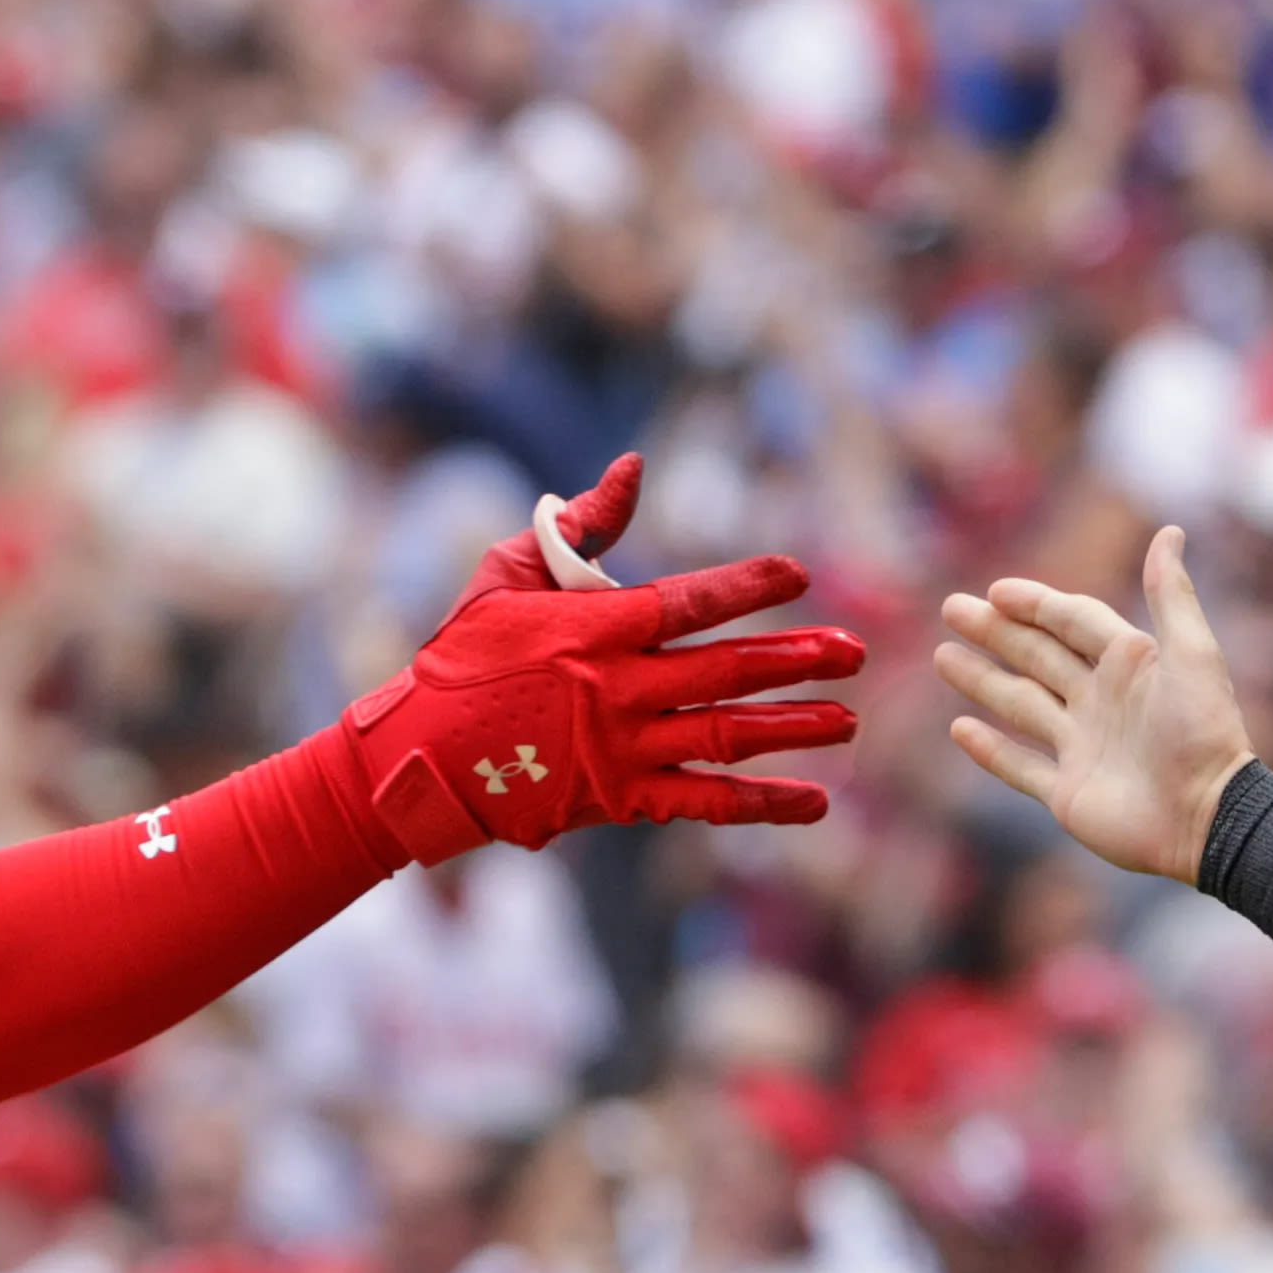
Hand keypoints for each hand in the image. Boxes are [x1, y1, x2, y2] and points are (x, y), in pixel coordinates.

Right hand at [336, 454, 866, 862]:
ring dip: (792, 729)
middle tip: (854, 651)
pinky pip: (703, 803)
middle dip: (797, 660)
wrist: (418, 755)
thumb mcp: (507, 572)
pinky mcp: (619, 799)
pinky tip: (812, 803)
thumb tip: (634, 467)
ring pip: (725, 735)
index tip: (800, 575)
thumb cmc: (461, 655)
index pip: (690, 601)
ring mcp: (622, 749)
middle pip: (726, 671)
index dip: (748, 586)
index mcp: (596, 628)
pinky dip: (760, 805)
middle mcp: (619, 689)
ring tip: (847, 721)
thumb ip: (579, 523)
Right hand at [934, 529, 1256, 883]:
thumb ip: (1171, 594)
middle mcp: (1100, 701)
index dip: (1035, 603)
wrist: (1208, 818)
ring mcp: (1080, 747)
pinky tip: (960, 727)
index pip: (1072, 621)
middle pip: (1037, 656)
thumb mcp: (1192, 654)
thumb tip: (1170, 530)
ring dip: (982, 680)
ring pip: (1020, 705)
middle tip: (952, 608)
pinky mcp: (1067, 793)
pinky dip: (990, 749)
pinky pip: (1020, 766)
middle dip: (994, 631)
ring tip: (943, 656)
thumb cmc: (1204, 732)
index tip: (996, 590)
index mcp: (1129, 664)